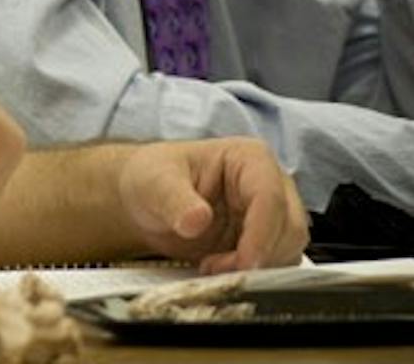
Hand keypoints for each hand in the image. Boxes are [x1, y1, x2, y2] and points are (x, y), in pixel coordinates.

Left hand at [118, 138, 307, 272]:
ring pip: (288, 249)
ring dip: (256, 268)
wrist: (144, 201)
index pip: (270, 197)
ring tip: (211, 267)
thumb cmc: (152, 178)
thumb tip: (197, 220)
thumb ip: (175, 199)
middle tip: (218, 269)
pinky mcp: (263, 241)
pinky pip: (275, 264)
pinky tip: (218, 270)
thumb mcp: (155, 182)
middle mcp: (270, 184)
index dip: (262, 234)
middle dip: (259, 255)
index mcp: (250, 158)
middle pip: (289, 227)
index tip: (244, 262)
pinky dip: (253, 275)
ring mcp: (270, 214)